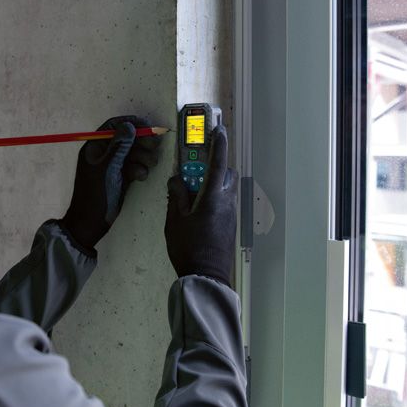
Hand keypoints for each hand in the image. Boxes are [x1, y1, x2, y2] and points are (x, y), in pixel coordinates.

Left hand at [61, 115, 161, 250]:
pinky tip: (140, 176)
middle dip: (141, 142)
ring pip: (133, 153)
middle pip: (126, 139)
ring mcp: (113, 166)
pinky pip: (134, 167)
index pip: (113, 126)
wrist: (91, 221)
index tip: (147, 126)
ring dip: (143, 157)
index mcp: (95, 147)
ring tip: (150, 163)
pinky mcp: (121, 178)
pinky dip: (139, 169)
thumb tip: (129, 125)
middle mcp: (104, 153)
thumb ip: (119, 145)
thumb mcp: (107, 166)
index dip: (130, 124)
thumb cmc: (95, 192)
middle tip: (154, 145)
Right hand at [165, 126, 237, 285]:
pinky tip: (198, 212)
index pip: (218, 162)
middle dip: (216, 166)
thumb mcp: (174, 220)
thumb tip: (177, 180)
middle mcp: (226, 202)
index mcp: (212, 197)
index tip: (219, 129)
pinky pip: (224, 204)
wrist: (206, 277)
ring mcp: (231, 215)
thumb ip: (176, 195)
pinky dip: (213, 200)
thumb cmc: (188, 248)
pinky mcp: (231, 226)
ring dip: (213, 185)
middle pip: (226, 174)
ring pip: (225, 190)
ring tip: (192, 194)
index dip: (219, 143)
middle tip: (197, 169)